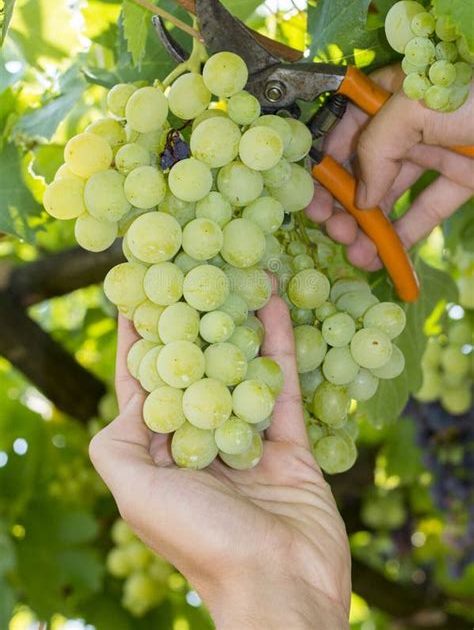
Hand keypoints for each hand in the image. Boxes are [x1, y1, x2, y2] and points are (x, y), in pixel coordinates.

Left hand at [89, 298, 350, 629]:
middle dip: (190, 325)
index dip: (137, 343)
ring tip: (234, 277)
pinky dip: (278, 345)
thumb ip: (120, 442)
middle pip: (194, 372)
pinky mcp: (289, 444)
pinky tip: (274, 304)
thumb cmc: (201, 542)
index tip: (135, 297)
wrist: (281, 586)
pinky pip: (281, 385)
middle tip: (189, 274)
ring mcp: (246, 444)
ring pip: (238, 372)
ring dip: (236, 326)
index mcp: (159, 460)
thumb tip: (140, 393)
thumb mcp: (137, 494)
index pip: (143, 388)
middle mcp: (200, 447)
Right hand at [306, 64, 473, 270]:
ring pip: (391, 191)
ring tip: (356, 252)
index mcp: (392, 90)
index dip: (323, 163)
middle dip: (343, 201)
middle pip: (363, 164)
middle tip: (334, 231)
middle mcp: (409, 120)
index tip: (311, 198)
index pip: (343, 126)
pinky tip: (386, 257)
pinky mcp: (462, 177)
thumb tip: (359, 193)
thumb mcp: (418, 107)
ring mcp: (436, 149)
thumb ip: (377, 145)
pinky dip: (406, 233)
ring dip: (369, 224)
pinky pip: (427, 207)